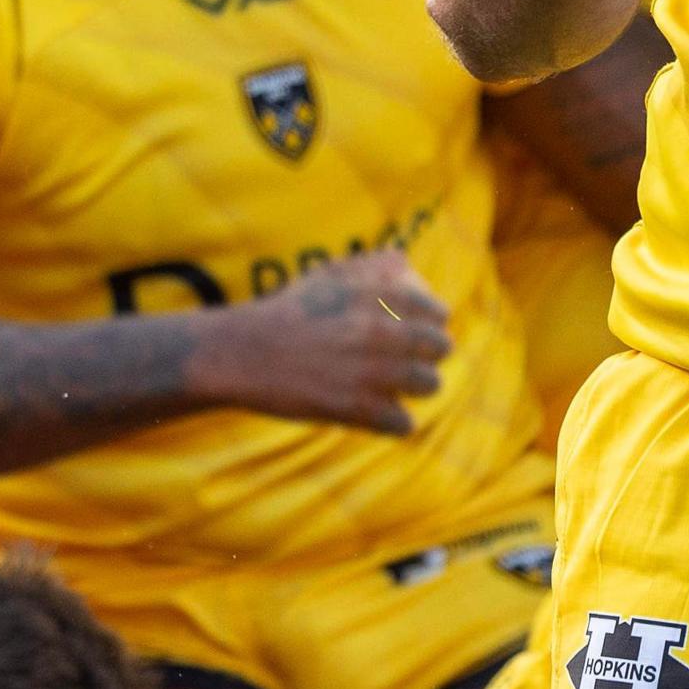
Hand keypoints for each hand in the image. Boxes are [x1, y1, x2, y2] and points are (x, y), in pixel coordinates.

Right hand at [199, 252, 453, 433]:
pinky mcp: (356, 408)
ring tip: (395, 389)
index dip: (431, 325)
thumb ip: (373, 266)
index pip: (439, 314)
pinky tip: (379, 414)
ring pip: (430, 385)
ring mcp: (372, 372)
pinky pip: (404, 422)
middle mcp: (384, 331)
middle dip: (428, 356)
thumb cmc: (290, 312)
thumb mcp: (331, 273)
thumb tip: (406, 266)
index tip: (418, 335)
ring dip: (415, 389)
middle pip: (442, 349)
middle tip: (409, 363)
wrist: (246, 351)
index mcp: (382, 296)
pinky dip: (394, 422)